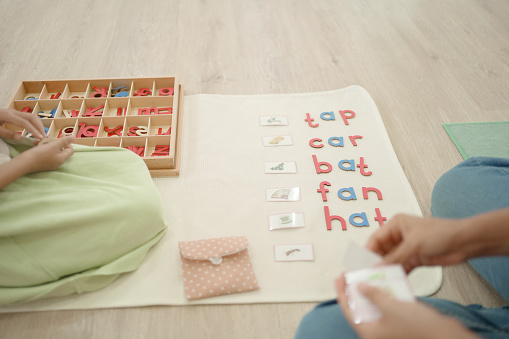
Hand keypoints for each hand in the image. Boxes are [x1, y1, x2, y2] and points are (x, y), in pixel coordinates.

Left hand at [0, 108, 45, 139]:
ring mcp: (14, 112)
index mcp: (7, 115)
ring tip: (42, 134)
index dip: (34, 130)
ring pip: (31, 116)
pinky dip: (34, 124)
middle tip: (44, 137)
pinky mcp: (14, 114)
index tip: (40, 138)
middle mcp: (12, 111)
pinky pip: (28, 117)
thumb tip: (21, 138)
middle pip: (31, 117)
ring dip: (38, 125)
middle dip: (39, 126)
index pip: (25, 123)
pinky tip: (36, 130)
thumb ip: (7, 133)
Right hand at [14, 136, 74, 172]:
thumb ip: (64, 141)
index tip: (61, 135)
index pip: (70, 150)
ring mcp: (49, 163)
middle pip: (60, 149)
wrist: (23, 163)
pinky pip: (44, 153)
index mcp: (61, 159)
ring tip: (41, 140)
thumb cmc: (40, 154)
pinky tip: (35, 143)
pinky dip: (41, 147)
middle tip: (49, 137)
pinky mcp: (41, 162)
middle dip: (55, 141)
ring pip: (51, 150)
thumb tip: (74, 137)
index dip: (67, 142)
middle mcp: (56, 162)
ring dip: (47, 143)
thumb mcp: (53, 145)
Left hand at [335, 275, 478, 338]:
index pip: (348, 311)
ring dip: (373, 291)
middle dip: (357, 290)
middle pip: (361, 308)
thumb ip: (372, 295)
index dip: (342, 292)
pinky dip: (388, 295)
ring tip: (369, 274)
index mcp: (370, 332)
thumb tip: (359, 287)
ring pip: (376, 306)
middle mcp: (378, 332)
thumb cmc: (419, 328)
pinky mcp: (402, 324)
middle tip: (353, 274)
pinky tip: (388, 282)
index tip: (339, 277)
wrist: (447, 336)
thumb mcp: (390, 307)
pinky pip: (390, 307)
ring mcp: (390, 328)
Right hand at [366, 214, 467, 272]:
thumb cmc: (440, 233)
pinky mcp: (415, 259)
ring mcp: (407, 248)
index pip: (376, 239)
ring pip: (390, 260)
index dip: (368, 251)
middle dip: (376, 262)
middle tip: (369, 275)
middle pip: (381, 251)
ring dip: (386, 270)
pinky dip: (397, 274)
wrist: (464, 242)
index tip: (361, 264)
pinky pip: (401, 267)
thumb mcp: (413, 244)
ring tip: (379, 280)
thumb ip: (394, 257)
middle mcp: (399, 236)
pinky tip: (392, 282)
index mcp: (395, 225)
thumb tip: (377, 267)